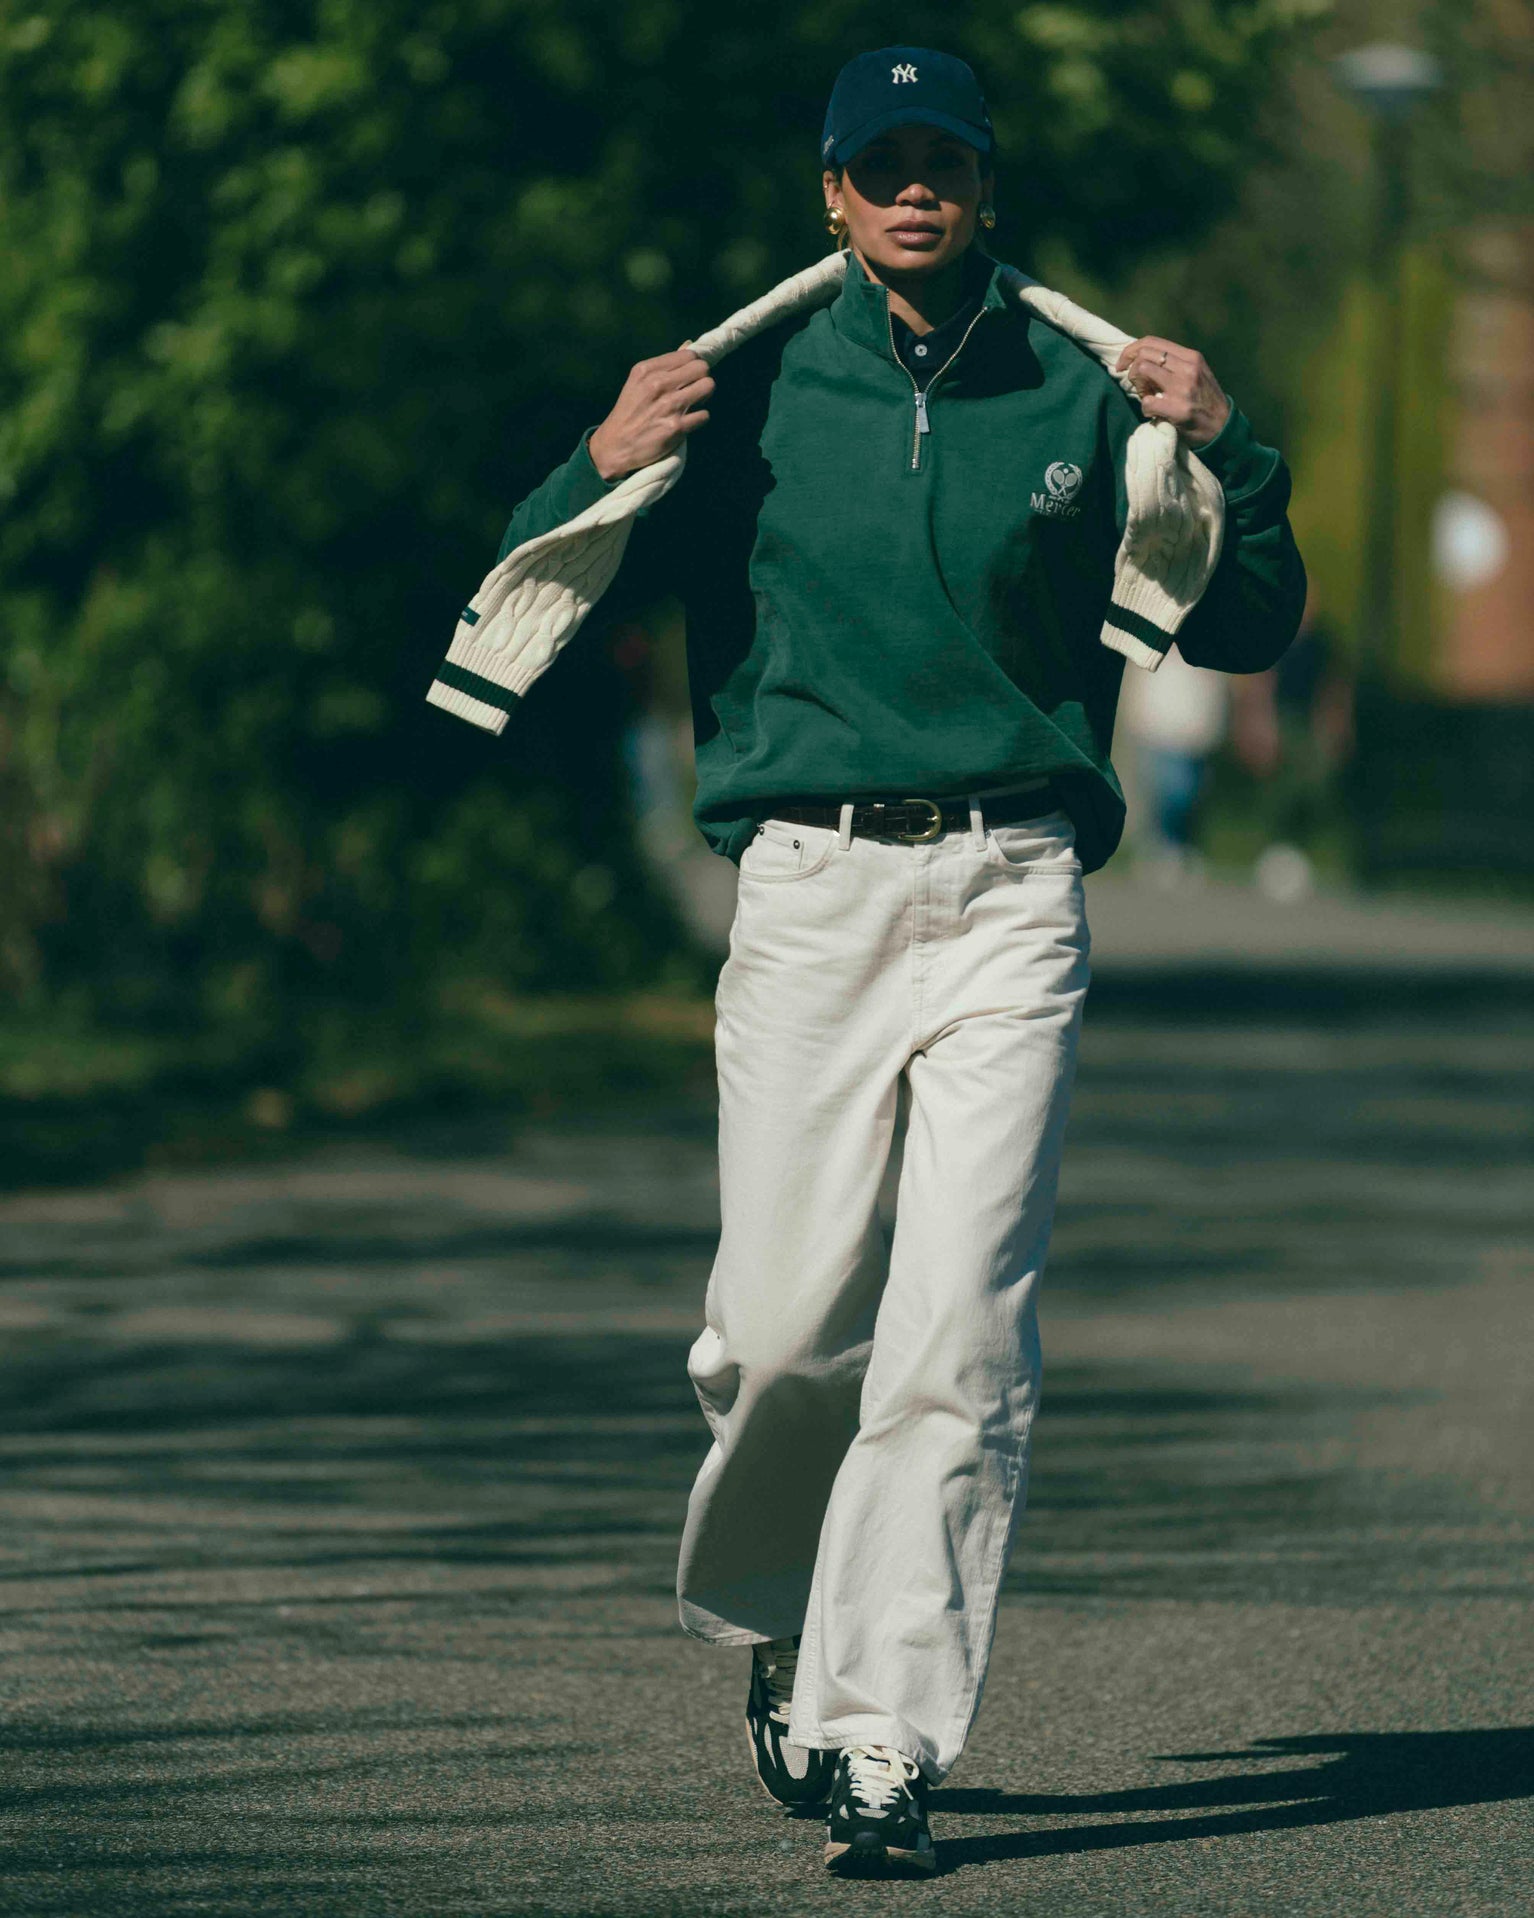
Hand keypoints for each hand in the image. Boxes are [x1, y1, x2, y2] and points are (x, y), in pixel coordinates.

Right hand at [588, 347, 714, 481]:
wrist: (616, 445)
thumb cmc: (630, 412)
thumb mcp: (639, 382)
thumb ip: (665, 365)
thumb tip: (689, 344)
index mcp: (647, 369)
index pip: (689, 355)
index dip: (693, 366)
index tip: (688, 377)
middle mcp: (658, 384)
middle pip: (702, 368)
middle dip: (702, 378)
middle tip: (693, 389)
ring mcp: (668, 406)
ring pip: (708, 387)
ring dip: (704, 397)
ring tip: (692, 403)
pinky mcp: (675, 427)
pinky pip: (704, 415)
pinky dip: (699, 419)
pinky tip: (687, 422)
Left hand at [1114, 337, 1230, 448]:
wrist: (1223, 427)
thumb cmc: (1205, 401)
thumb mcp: (1196, 373)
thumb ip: (1174, 365)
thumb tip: (1141, 360)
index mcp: (1191, 356)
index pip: (1152, 341)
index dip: (1131, 350)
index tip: (1123, 363)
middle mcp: (1188, 368)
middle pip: (1144, 353)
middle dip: (1130, 367)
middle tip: (1134, 383)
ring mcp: (1183, 388)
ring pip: (1142, 370)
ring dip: (1137, 384)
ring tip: (1147, 395)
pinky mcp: (1178, 409)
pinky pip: (1147, 401)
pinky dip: (1146, 408)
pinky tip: (1155, 413)